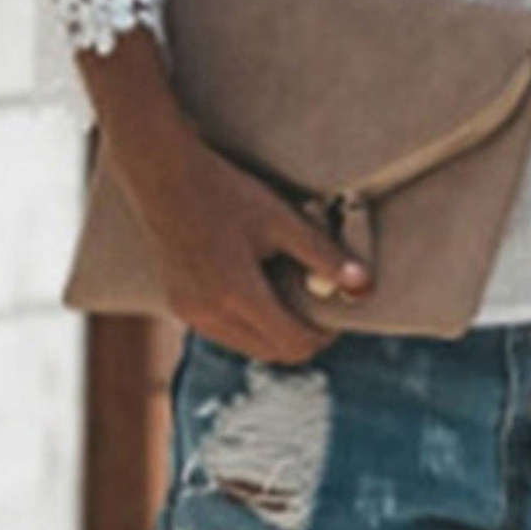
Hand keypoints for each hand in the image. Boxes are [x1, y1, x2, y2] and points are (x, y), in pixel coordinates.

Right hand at [119, 126, 372, 363]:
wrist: (165, 177)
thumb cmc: (228, 192)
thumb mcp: (282, 220)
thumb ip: (324, 256)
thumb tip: (365, 287)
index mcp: (238, 294)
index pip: (294, 343)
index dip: (324, 334)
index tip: (338, 313)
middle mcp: (210, 314)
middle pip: (273, 353)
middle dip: (303, 337)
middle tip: (321, 307)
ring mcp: (190, 313)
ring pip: (248, 347)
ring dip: (276, 333)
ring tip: (293, 296)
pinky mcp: (179, 306)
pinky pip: (225, 334)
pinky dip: (250, 325)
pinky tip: (261, 292)